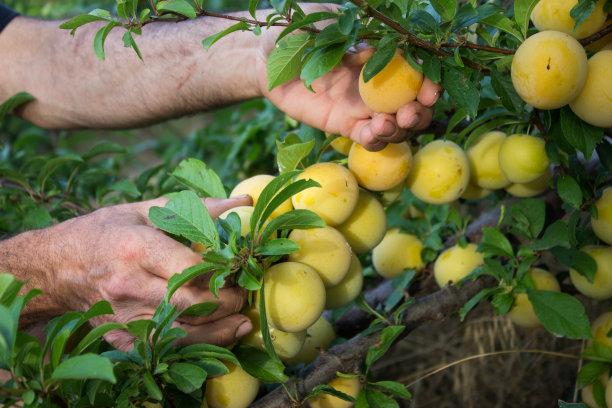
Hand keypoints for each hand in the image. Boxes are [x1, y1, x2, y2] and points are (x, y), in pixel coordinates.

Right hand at [19, 195, 253, 350]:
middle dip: (228, 302)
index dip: (223, 272)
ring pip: (184, 332)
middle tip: (244, 293)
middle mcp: (130, 286)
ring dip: (221, 329)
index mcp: (136, 249)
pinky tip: (219, 334)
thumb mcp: (144, 210)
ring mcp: (124, 317)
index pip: (191, 269)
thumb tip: (241, 202)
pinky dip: (198, 343)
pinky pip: (168, 348)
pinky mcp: (122, 338)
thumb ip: (195, 209)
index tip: (240, 268)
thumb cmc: (105, 232)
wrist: (56, 268)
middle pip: (192, 304)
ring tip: (242, 319)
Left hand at [256, 14, 442, 150]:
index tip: (430, 91)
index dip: (430, 83)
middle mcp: (380, 83)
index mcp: (383, 54)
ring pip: (395, 125)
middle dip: (420, 113)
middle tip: (409, 114)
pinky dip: (375, 141)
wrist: (265, 58)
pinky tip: (371, 135)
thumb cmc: (296, 32)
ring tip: (384, 125)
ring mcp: (363, 106)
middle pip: (414, 104)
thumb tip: (371, 53)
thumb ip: (348, 37)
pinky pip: (367, 138)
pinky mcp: (344, 125)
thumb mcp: (323, 24)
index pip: (418, 71)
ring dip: (399, 130)